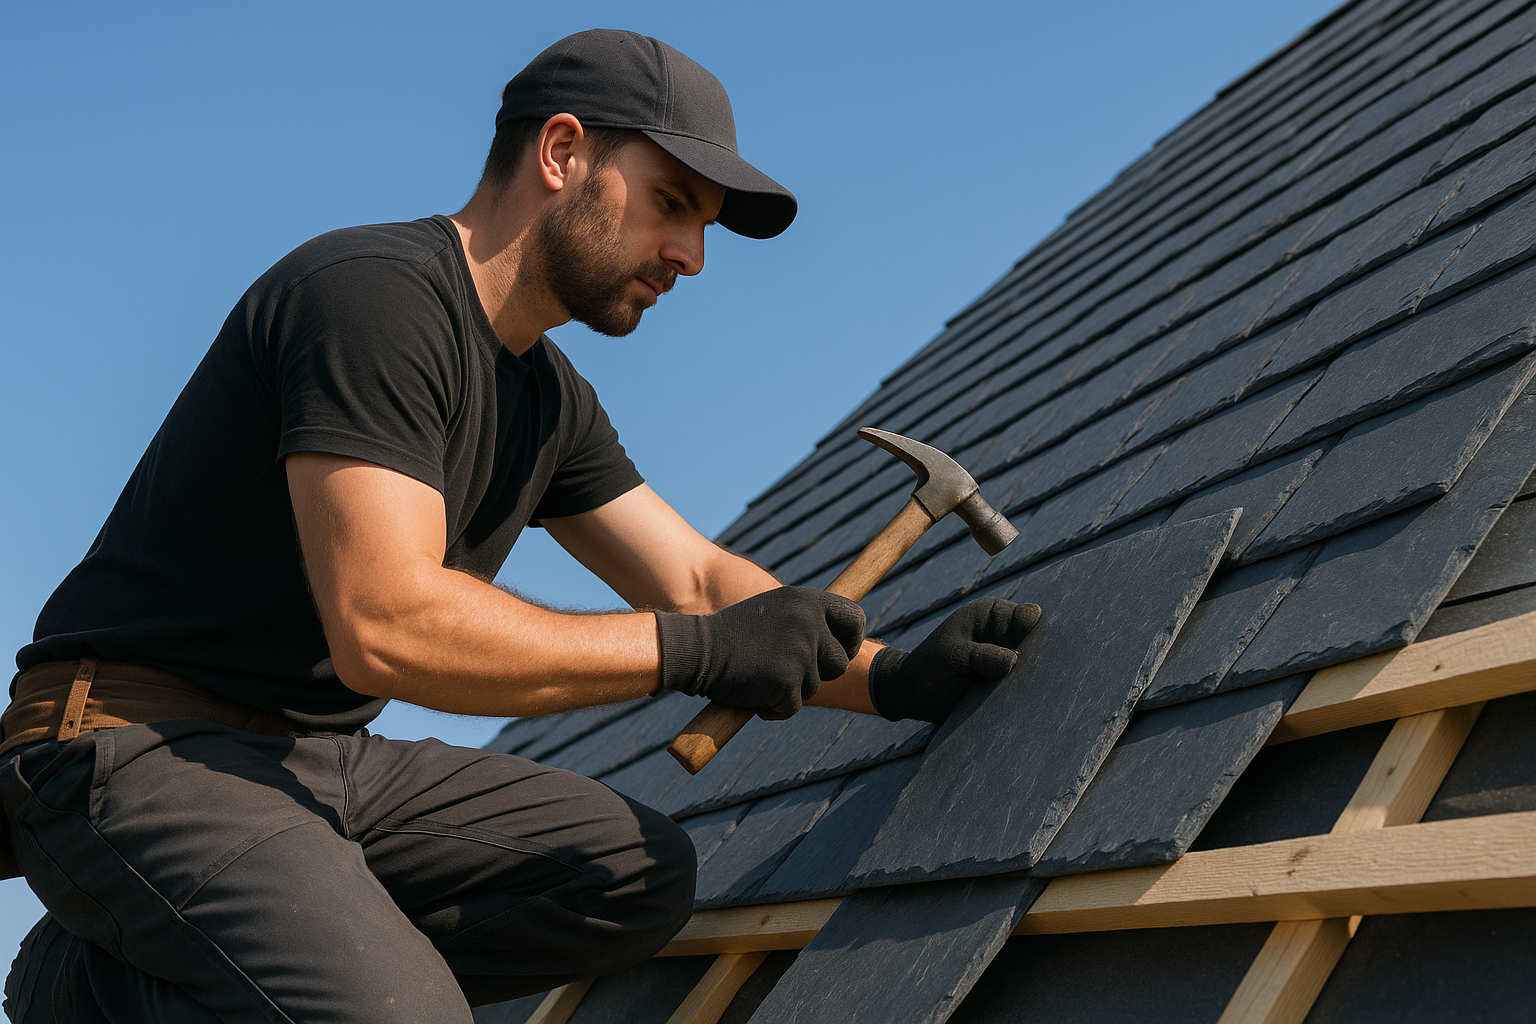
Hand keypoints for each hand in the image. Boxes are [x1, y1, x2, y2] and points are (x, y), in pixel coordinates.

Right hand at [654, 587, 865, 718]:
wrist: (696, 650)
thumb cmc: (733, 636)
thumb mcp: (775, 613)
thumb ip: (806, 621)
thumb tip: (840, 644)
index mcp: (808, 600)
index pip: (855, 620)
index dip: (850, 641)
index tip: (837, 652)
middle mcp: (809, 622)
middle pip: (839, 663)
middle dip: (818, 674)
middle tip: (785, 670)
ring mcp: (800, 652)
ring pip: (815, 688)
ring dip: (790, 690)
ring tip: (760, 675)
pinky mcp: (788, 681)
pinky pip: (793, 707)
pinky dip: (774, 708)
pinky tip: (752, 692)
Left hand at [868, 597, 1040, 721]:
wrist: (914, 696)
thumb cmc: (929, 665)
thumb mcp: (951, 654)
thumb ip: (981, 655)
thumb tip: (1013, 660)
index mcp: (992, 614)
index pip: (1026, 617)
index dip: (1033, 632)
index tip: (1026, 650)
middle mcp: (1006, 635)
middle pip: (1038, 643)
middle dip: (1041, 657)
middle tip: (1036, 674)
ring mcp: (1010, 661)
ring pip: (1035, 668)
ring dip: (1036, 680)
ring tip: (1034, 693)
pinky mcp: (1008, 685)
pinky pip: (1025, 689)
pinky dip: (1027, 697)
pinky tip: (1032, 706)